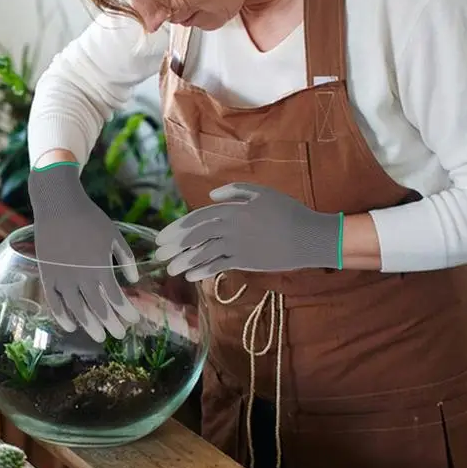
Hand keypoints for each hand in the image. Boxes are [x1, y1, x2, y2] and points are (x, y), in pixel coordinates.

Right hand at [28, 163, 140, 341]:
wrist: (58, 204)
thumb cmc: (90, 218)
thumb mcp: (114, 234)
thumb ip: (126, 258)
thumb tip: (134, 280)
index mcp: (100, 266)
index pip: (115, 297)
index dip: (125, 311)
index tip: (133, 320)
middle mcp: (81, 275)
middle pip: (97, 308)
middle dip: (110, 324)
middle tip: (119, 335)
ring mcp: (62, 277)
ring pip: (76, 309)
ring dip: (89, 325)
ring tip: (99, 337)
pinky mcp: (47, 274)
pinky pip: (54, 301)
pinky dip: (62, 316)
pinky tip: (71, 326)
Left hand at [155, 183, 343, 280]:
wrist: (309, 236)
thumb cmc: (287, 211)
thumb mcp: (262, 193)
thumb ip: (235, 191)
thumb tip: (211, 197)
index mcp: (233, 209)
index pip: (197, 218)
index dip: (177, 229)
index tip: (162, 237)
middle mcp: (232, 226)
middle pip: (196, 236)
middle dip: (174, 246)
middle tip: (157, 254)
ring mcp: (238, 245)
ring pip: (204, 252)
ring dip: (185, 261)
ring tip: (170, 270)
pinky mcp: (246, 261)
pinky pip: (220, 265)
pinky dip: (204, 270)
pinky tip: (191, 276)